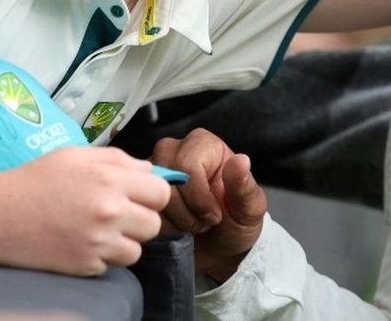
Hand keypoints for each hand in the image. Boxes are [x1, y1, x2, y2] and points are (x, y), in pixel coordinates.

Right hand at [0, 147, 170, 275]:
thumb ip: (118, 160)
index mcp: (110, 179)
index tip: (139, 198)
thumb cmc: (33, 180)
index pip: (161, 193)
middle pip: (154, 224)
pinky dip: (100, 258)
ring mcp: (97, 241)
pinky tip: (79, 244)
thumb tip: (150, 172)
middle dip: (140, 221)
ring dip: (122, 243)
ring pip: (136, 250)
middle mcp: (109, 211)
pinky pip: (110, 266)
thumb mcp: (76, 155)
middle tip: (117, 216)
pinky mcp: (84, 264)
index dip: (152, 195)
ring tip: (98, 231)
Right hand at [150, 129, 266, 282]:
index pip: (187, 165)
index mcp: (204, 144)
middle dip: (184, 211)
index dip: (198, 197)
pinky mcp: (142, 189)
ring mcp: (155, 169)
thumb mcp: (250, 208)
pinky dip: (160, 225)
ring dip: (173, 220)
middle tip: (203, 224)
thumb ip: (244, 185)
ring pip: (149, 195)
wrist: (221, 246)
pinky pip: (139, 207)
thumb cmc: (237, 220)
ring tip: (193, 225)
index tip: (214, 216)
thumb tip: (241, 160)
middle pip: (164, 179)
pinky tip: (177, 228)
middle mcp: (176, 149)